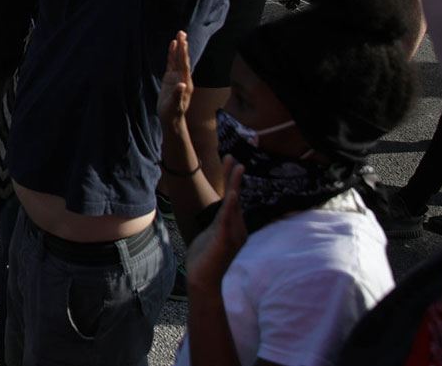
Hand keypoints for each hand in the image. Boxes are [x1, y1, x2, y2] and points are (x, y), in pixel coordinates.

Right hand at [157, 31, 192, 129]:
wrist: (171, 119)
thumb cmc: (173, 113)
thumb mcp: (175, 106)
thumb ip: (178, 95)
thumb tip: (181, 85)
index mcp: (185, 82)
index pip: (184, 64)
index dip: (183, 52)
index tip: (182, 41)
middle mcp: (182, 78)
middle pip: (183, 59)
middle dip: (183, 46)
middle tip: (182, 33)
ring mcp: (176, 78)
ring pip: (178, 60)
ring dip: (178, 48)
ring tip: (179, 36)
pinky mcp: (170, 79)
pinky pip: (171, 64)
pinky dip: (172, 55)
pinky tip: (172, 46)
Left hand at [186, 158, 247, 288]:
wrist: (204, 284)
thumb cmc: (205, 262)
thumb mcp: (210, 238)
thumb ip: (215, 226)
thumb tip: (214, 217)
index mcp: (231, 227)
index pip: (233, 199)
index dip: (232, 181)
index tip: (231, 164)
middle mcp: (236, 229)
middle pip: (235, 197)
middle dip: (234, 177)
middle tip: (233, 157)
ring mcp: (232, 234)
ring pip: (234, 204)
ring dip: (235, 184)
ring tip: (236, 167)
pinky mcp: (225, 240)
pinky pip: (228, 219)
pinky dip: (230, 205)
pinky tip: (233, 193)